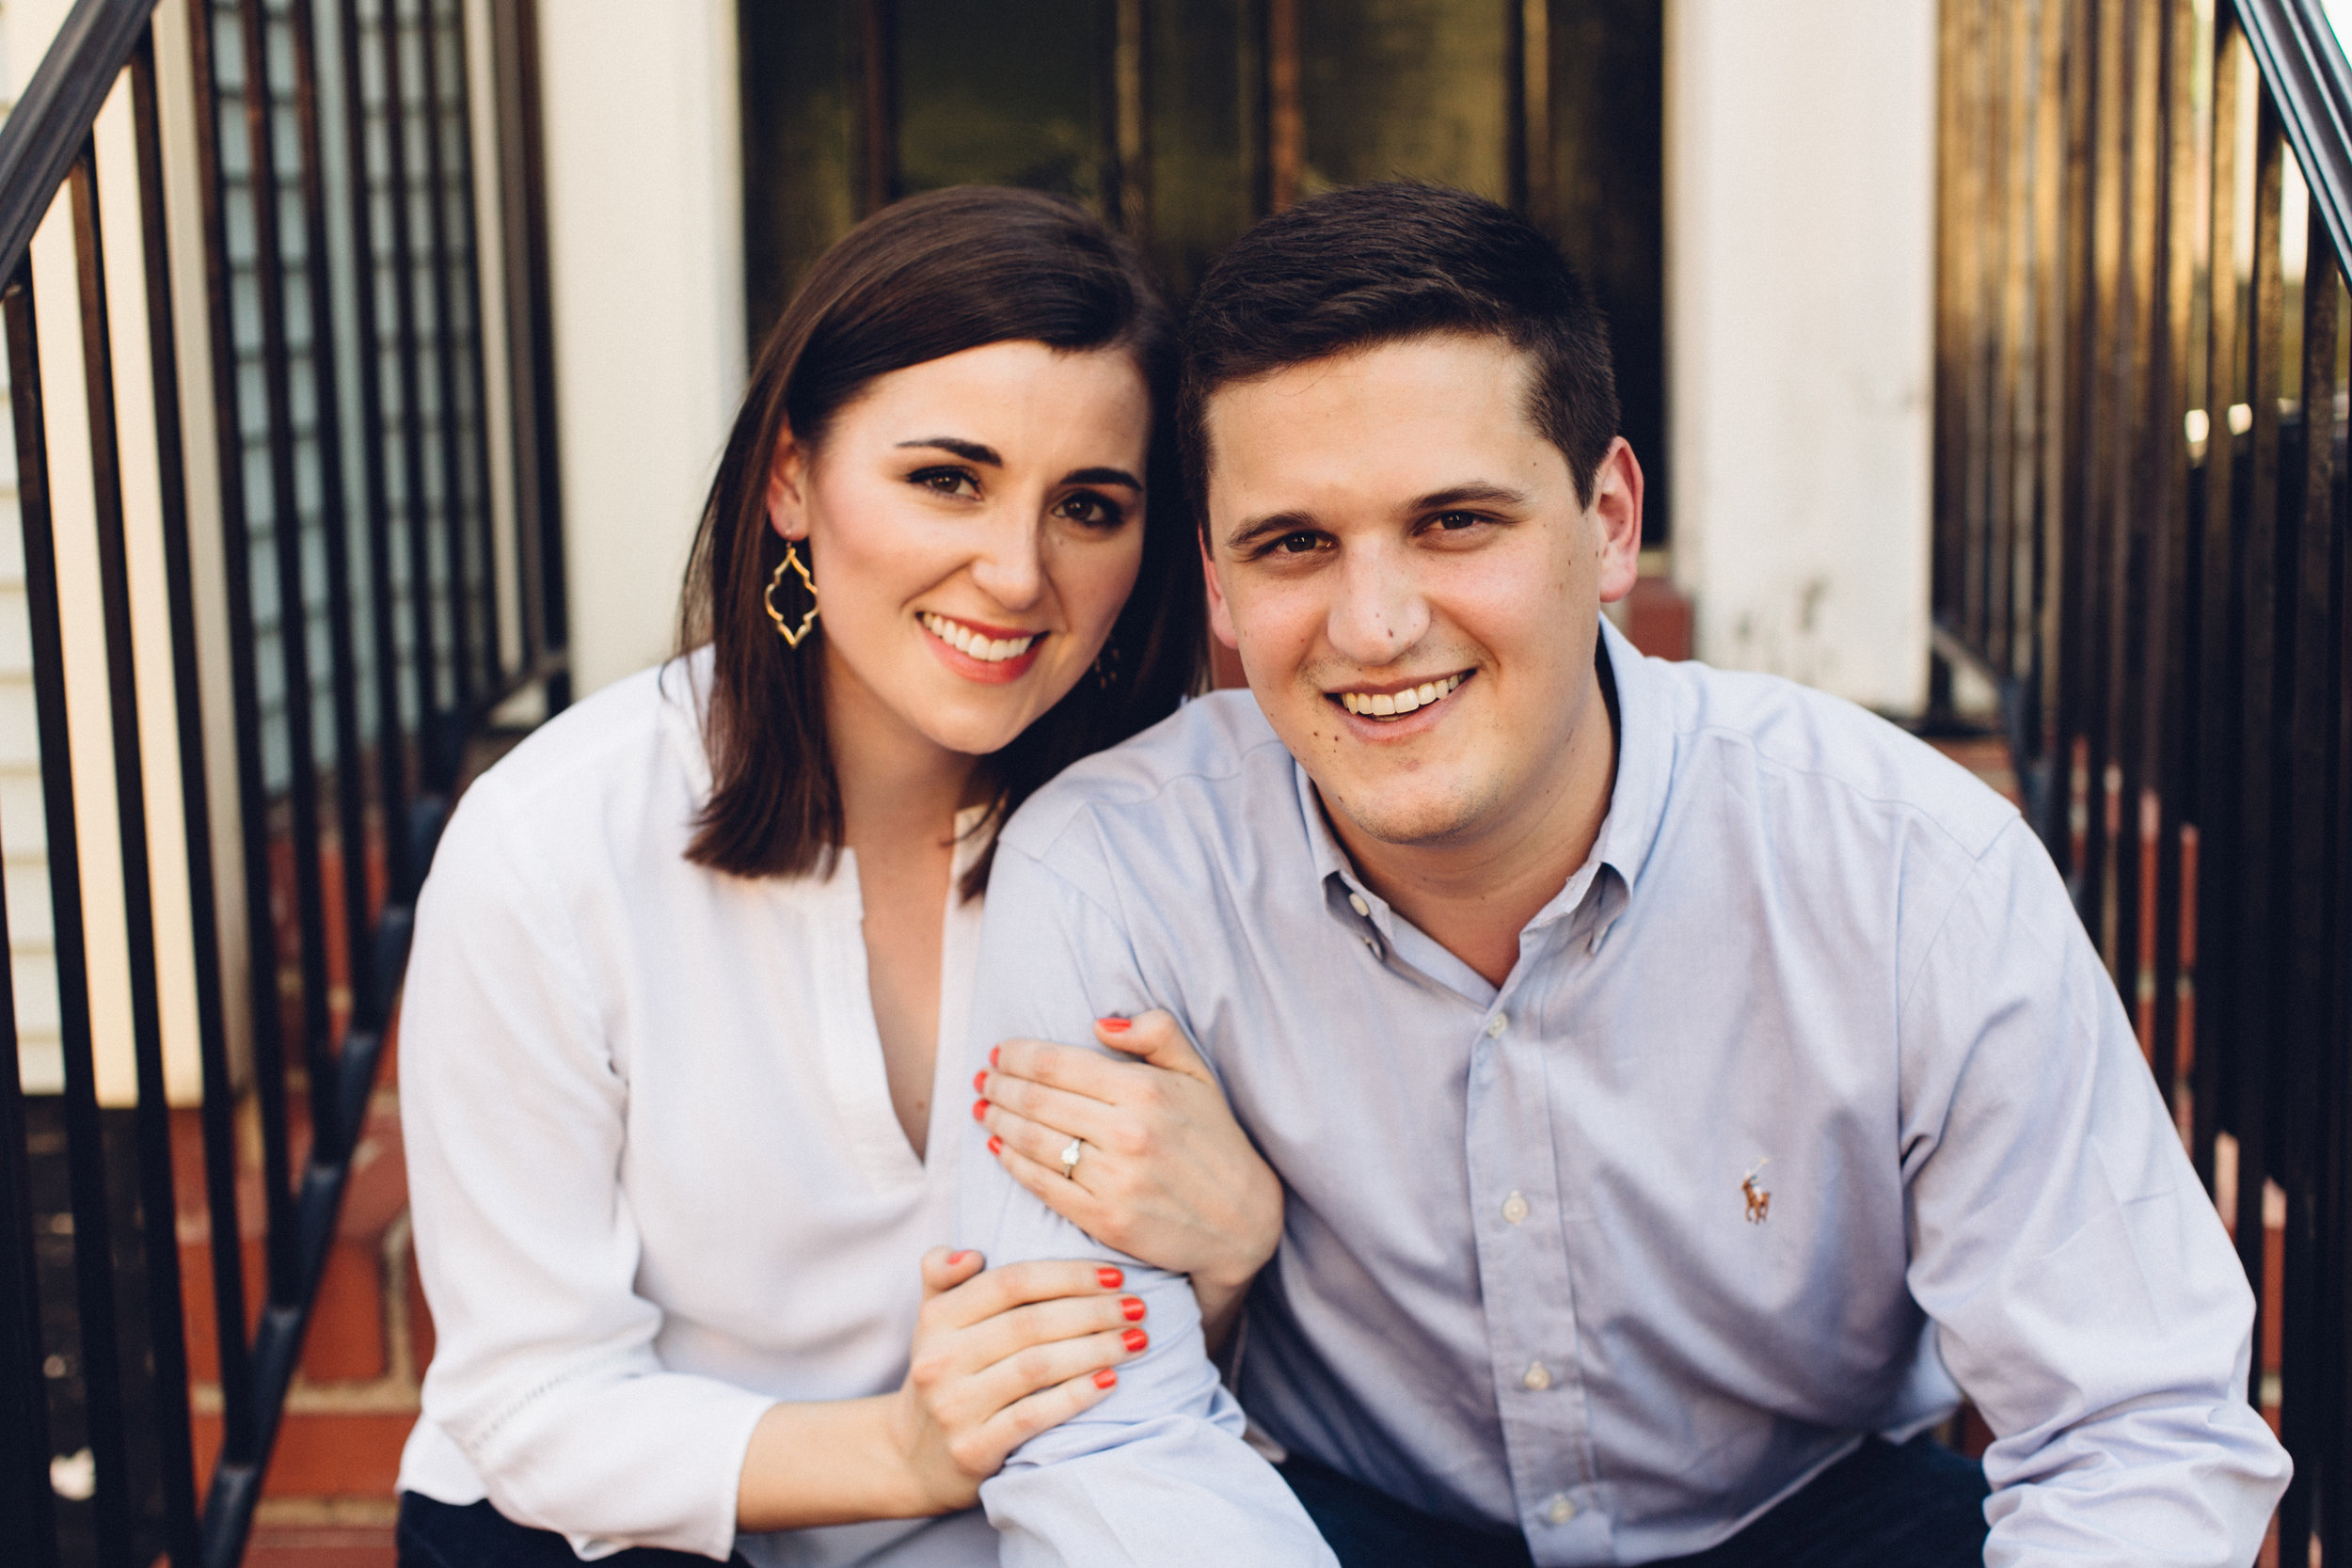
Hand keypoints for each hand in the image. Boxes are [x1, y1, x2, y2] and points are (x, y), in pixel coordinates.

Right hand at [886, 1247, 1148, 1513]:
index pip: (1011, 1282)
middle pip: (1031, 1323)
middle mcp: (941, 1359)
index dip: (1068, 1274)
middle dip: (1094, 1312)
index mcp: (937, 1319)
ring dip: (1095, 1350)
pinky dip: (1074, 1396)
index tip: (1115, 1274)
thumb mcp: (932, 1321)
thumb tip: (971, 1254)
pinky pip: (1032, 1415)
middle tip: (1138, 1308)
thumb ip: (943, 1275)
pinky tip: (1109, 1382)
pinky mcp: (972, 1449)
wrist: (910, 1458)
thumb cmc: (943, 1374)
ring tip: (1136, 1341)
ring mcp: (955, 1406)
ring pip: (1037, 1366)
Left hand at [976, 1012, 1282, 1341]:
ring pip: (1032, 1142)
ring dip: (997, 1122)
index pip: (1057, 1064)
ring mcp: (1114, 1180)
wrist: (1242, 1220)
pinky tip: (999, 1149)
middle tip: (982, 1079)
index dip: (1017, 1055)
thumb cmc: (1216, 1140)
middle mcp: (1126, 1134)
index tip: (1000, 1052)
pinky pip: (1042, 1186)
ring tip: (985, 1109)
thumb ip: (1157, 1034)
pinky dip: (1012, 1164)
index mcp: (1144, 1091)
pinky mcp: (1105, 1220)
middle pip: (1035, 1101)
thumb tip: (1100, 1023)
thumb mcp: (1199, 1076)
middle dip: (999, 1086)